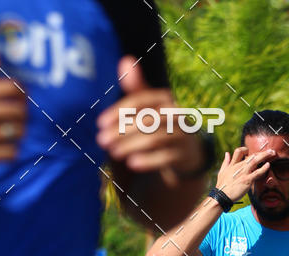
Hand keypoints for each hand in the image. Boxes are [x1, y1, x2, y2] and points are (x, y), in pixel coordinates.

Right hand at [0, 53, 26, 166]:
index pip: (12, 88)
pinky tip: (7, 148)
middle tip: (21, 116)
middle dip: (23, 114)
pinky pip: (11, 152)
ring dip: (19, 132)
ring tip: (15, 131)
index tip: (24, 94)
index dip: (23, 91)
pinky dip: (12, 151)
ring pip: (18, 132)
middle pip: (20, 111)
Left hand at [96, 56, 203, 174]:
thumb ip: (136, 87)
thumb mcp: (150, 105)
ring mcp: (181, 134)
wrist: (188, 150)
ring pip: (155, 138)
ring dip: (131, 145)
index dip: (118, 112)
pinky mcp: (184, 154)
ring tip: (114, 152)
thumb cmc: (161, 123)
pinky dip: (148, 160)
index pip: (140, 101)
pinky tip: (132, 163)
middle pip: (146, 120)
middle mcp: (175, 114)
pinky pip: (166, 157)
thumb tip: (125, 60)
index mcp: (164, 98)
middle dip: (121, 130)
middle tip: (102, 140)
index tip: (100, 123)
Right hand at [216, 146, 274, 201]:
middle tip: (270, 151)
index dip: (245, 149)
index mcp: (233, 164)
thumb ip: (226, 162)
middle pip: (251, 155)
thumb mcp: (222, 171)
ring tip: (272, 153)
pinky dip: (263, 168)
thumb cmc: (222, 186)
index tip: (251, 151)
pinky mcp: (247, 180)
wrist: (221, 196)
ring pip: (255, 161)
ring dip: (264, 156)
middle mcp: (239, 166)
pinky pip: (257, 173)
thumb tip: (227, 153)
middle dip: (261, 152)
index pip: (239, 151)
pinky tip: (268, 165)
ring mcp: (243, 173)